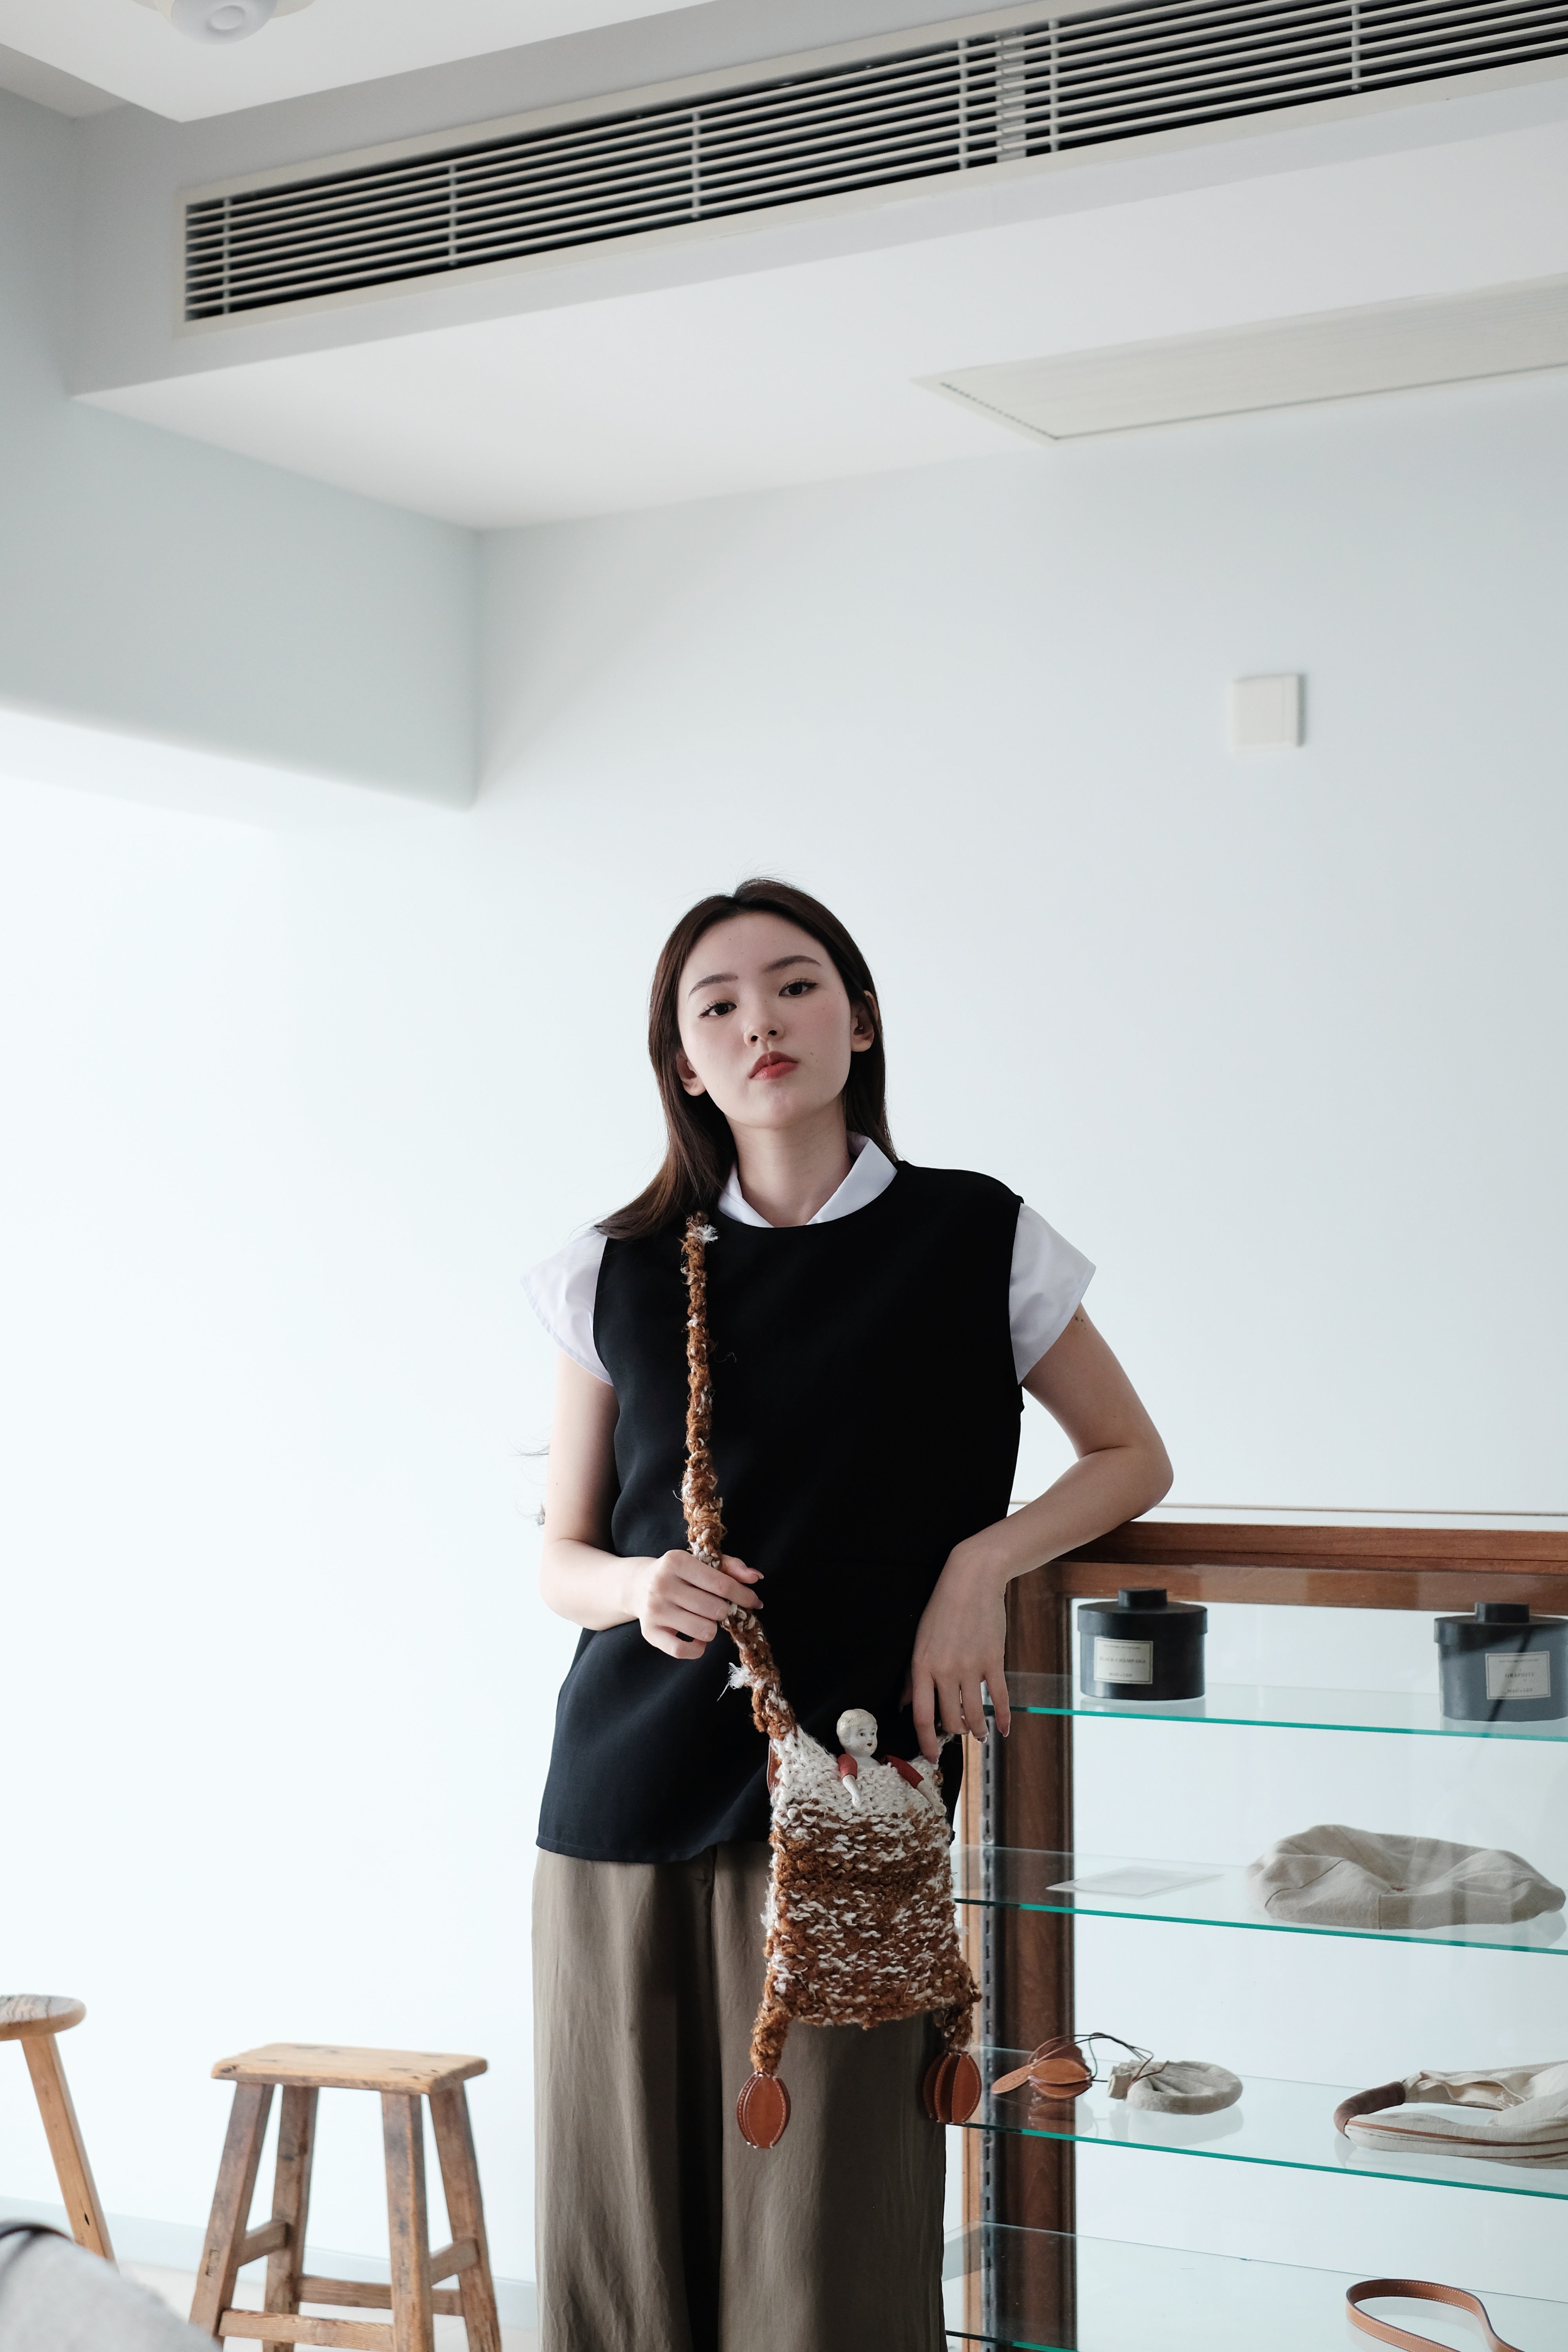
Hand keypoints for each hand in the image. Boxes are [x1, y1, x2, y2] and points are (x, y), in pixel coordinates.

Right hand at [628, 1550, 761, 1658]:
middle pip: (715, 1609)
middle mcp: (662, 1585)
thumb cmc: (678, 1574)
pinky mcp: (650, 1632)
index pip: (721, 1584)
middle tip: (717, 1607)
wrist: (637, 1586)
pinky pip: (683, 1651)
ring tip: (703, 1619)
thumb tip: (756, 1577)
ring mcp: (655, 1610)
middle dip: (724, 1611)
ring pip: (704, 1631)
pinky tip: (696, 1637)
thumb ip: (730, 1567)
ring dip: (711, 1628)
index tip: (754, 1601)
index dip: (743, 1595)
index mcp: (676, 1561)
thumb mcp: (700, 1562)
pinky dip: (697, 1648)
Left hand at [906, 1542, 1009, 1760]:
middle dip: (954, 1732)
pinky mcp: (993, 1661)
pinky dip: (1003, 1718)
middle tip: (959, 1733)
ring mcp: (971, 1667)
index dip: (926, 1741)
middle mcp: (945, 1671)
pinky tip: (1003, 1728)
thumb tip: (905, 1703)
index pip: (922, 1716)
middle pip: (949, 1719)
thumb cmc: (942, 1608)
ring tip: (978, 1735)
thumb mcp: (919, 1640)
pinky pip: (999, 1698)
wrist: (971, 1581)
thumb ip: (912, 1676)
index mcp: (922, 1666)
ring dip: (977, 1730)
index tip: (931, 1756)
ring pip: (974, 1714)